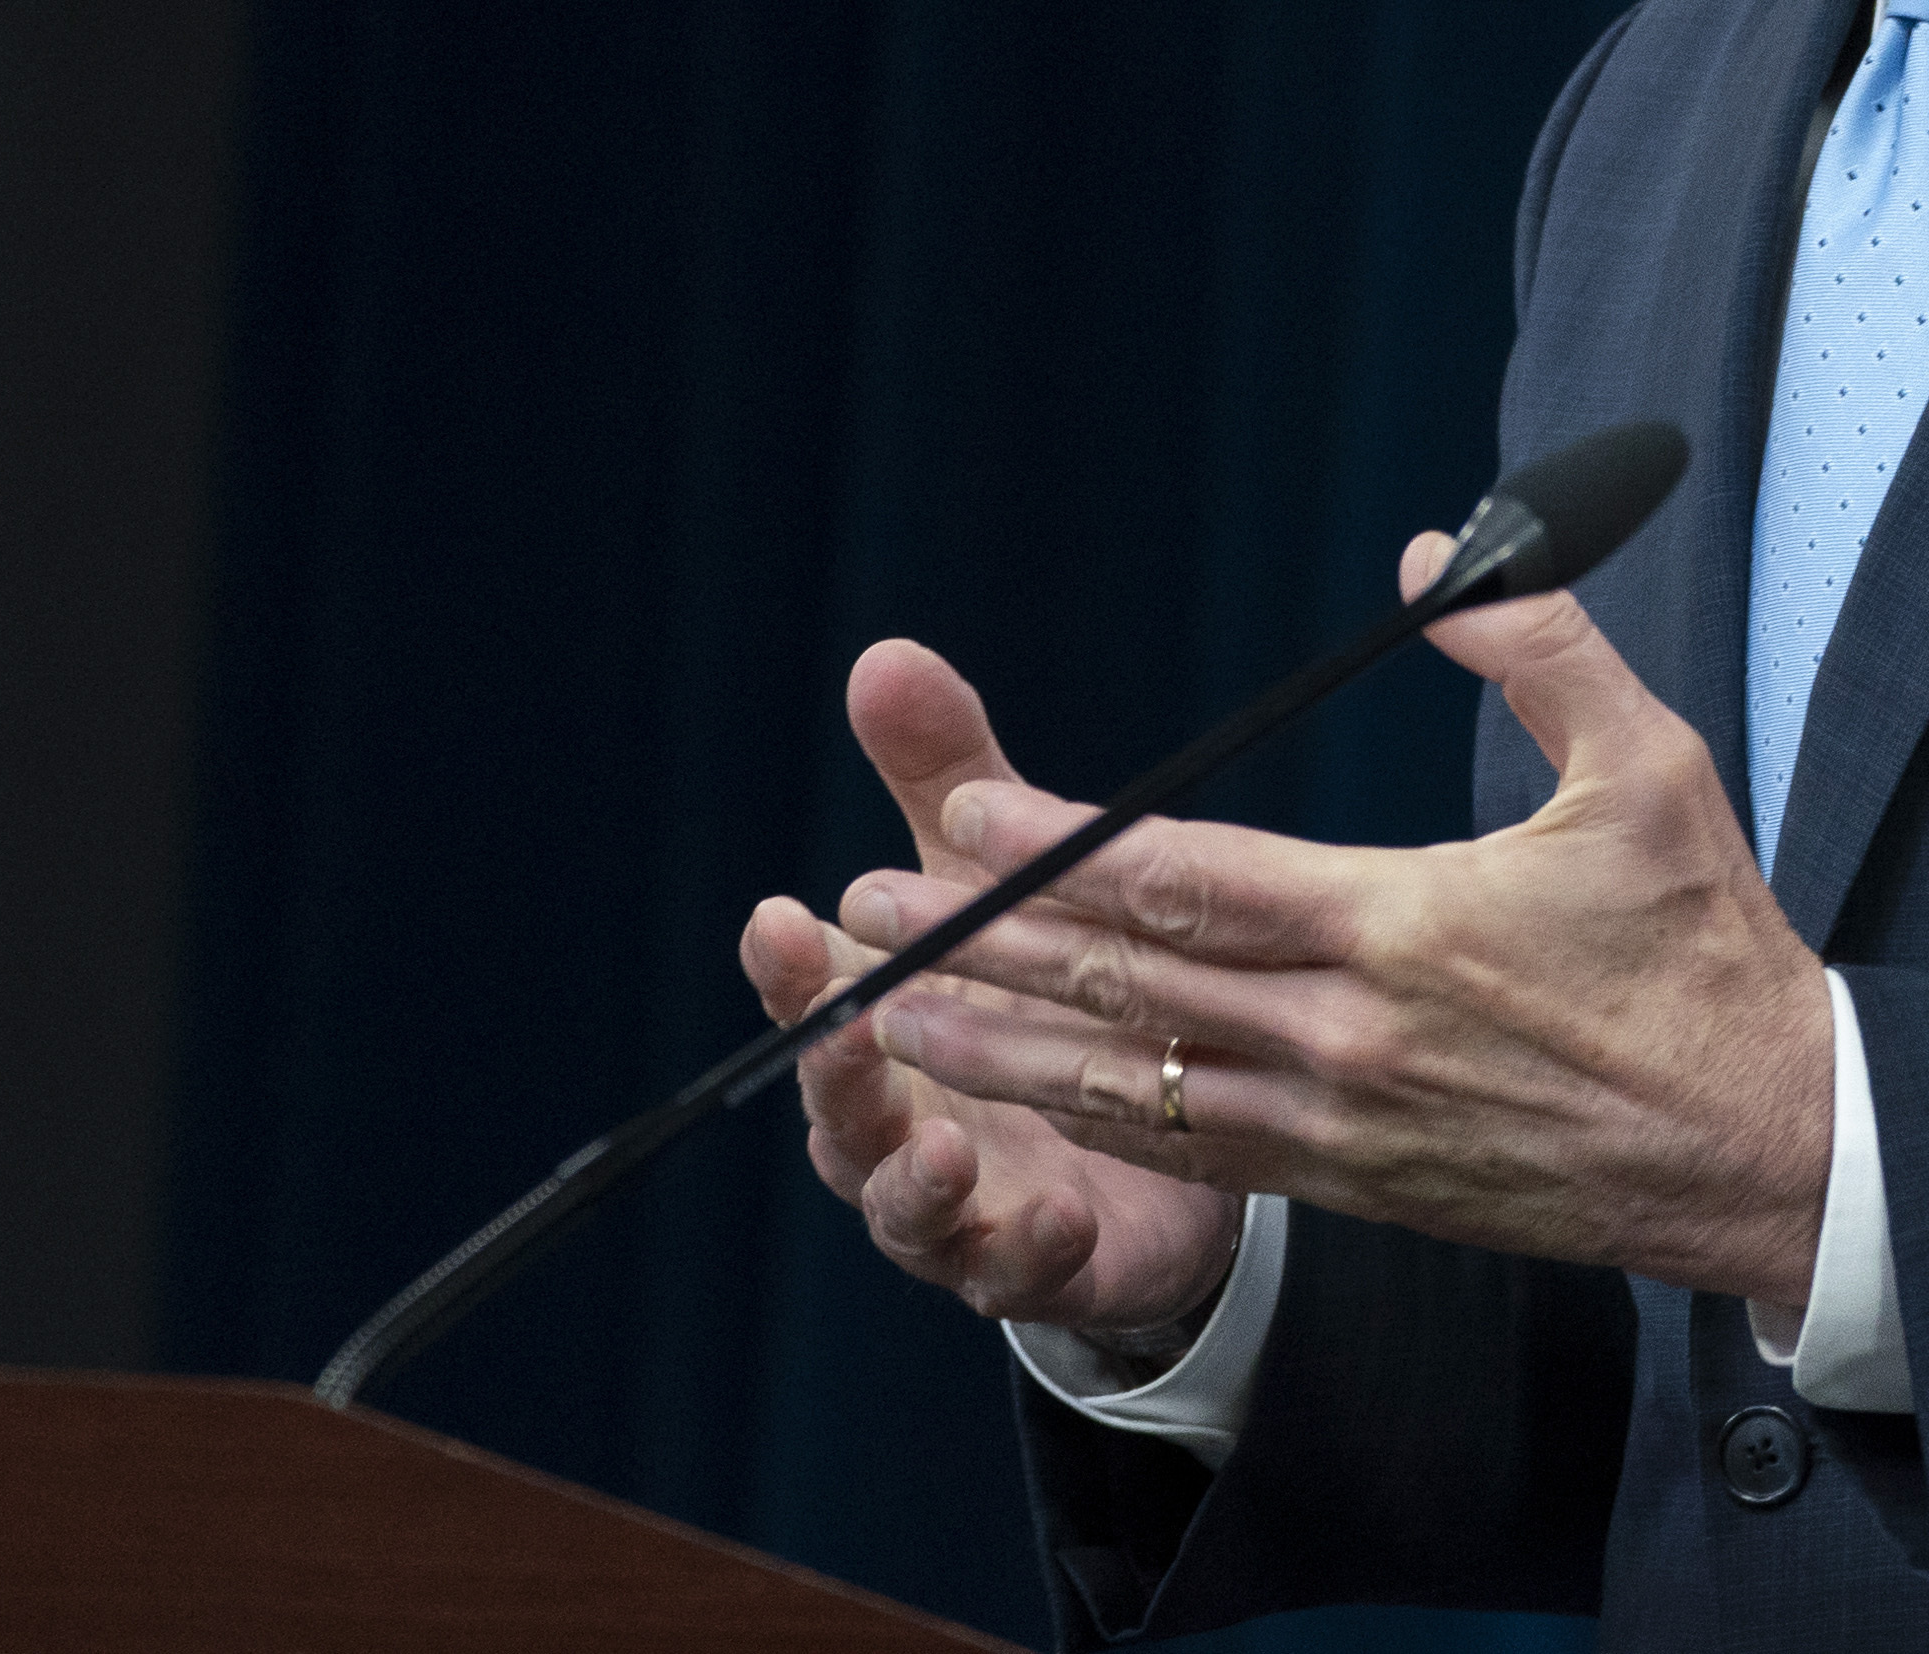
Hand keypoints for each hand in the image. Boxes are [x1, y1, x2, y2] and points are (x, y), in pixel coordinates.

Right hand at [737, 642, 1243, 1347]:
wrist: (1146, 1140)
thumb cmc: (1040, 994)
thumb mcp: (1005, 884)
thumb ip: (949, 782)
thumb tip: (885, 656)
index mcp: (885, 1027)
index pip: (816, 994)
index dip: (793, 965)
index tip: (782, 917)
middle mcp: (900, 1122)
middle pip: (840, 1106)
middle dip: (835, 1068)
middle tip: (845, 1026)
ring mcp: (959, 1206)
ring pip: (908, 1206)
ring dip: (916, 1180)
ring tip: (949, 1148)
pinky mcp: (1036, 1265)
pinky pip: (1019, 1272)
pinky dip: (1029, 1250)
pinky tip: (1062, 1220)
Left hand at [822, 535, 1835, 1305]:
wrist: (1768, 1147)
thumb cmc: (1712, 952)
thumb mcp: (1650, 768)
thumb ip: (1535, 648)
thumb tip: (1434, 552)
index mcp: (1406, 926)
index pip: (1187, 880)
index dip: (1059, 850)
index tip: (959, 812)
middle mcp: (1350, 1035)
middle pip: (1128, 981)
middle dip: (983, 939)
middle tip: (862, 906)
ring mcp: (1343, 1125)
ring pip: (1132, 1078)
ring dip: (1001, 1038)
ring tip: (887, 1004)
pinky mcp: (1358, 1185)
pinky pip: (1193, 1146)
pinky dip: (1089, 1112)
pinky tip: (1023, 1089)